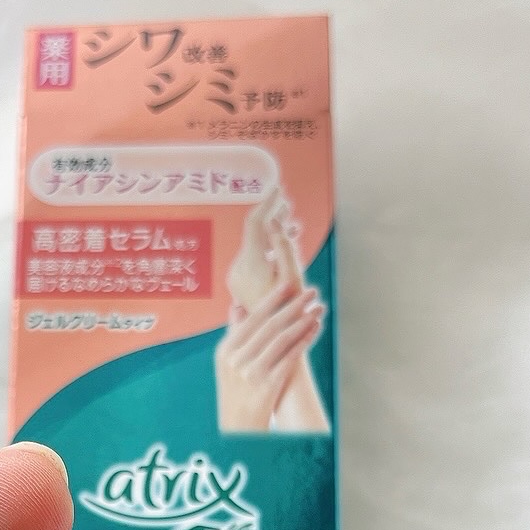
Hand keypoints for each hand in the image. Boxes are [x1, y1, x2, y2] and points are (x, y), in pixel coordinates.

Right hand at [215, 277, 325, 431]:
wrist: (238, 428)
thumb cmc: (236, 392)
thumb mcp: (227, 363)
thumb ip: (234, 334)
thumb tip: (238, 305)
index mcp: (225, 351)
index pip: (252, 319)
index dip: (272, 300)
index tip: (288, 284)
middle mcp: (236, 360)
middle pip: (270, 325)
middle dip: (293, 306)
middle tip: (312, 291)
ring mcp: (252, 373)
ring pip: (282, 339)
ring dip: (303, 321)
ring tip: (319, 308)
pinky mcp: (267, 386)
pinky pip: (290, 357)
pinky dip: (304, 340)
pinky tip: (315, 329)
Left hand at [225, 184, 293, 312]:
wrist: (270, 341)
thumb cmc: (289, 311)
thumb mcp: (292, 276)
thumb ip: (284, 247)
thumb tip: (274, 221)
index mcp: (251, 262)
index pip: (257, 222)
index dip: (268, 202)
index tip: (278, 187)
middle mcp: (239, 267)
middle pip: (255, 233)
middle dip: (273, 217)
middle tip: (287, 203)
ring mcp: (237, 276)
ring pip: (255, 246)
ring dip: (273, 234)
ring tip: (291, 224)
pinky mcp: (239, 283)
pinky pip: (253, 258)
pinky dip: (268, 249)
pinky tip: (282, 247)